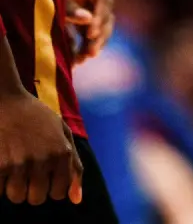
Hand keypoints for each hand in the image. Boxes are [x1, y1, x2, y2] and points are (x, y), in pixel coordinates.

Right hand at [0, 90, 81, 204]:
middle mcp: (42, 160)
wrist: (8, 102)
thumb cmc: (38, 118)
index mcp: (61, 153)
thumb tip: (76, 200)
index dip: (50, 187)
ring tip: (15, 167)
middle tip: (28, 170)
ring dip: (15, 187)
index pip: (58, 193)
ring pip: (17, 197)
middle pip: (37, 199)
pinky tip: (3, 165)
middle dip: (32, 189)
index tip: (45, 175)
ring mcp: (19, 163)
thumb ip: (73, 166)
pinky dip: (0, 183)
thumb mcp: (63, 133)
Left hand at [66, 0, 113, 63]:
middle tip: (91, 52)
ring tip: (83, 59)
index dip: (101, 17)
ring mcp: (81, 3)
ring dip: (93, 43)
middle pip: (105, 14)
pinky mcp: (73, 17)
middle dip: (100, 34)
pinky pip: (82, 34)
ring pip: (97, 26)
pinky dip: (80, 47)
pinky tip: (75, 60)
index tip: (91, 34)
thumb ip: (69, 6)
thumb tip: (88, 20)